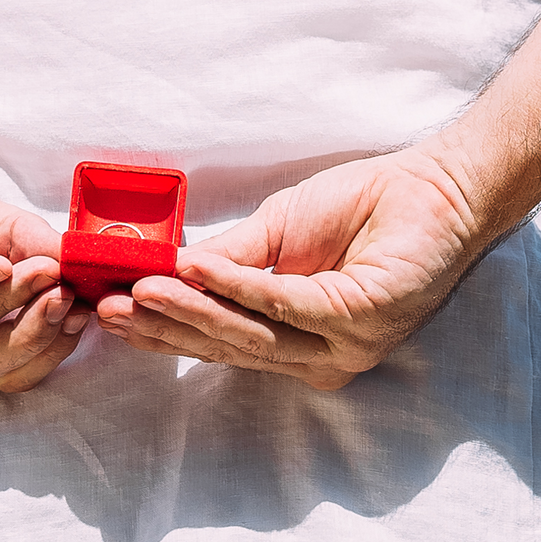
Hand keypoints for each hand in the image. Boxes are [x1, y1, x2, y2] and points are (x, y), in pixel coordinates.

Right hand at [96, 146, 481, 389]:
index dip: (165, 330)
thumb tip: (162, 273)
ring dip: (192, 311)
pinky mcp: (362, 319)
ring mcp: (344, 345)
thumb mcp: (276, 232)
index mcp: (298, 342)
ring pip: (253, 335)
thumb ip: (227, 260)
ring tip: (142, 290)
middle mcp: (320, 357)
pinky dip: (239, 286)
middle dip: (166, 328)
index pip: (222, 343)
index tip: (107, 313)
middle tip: (109, 311)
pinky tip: (197, 270)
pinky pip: (288, 305)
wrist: (433, 184)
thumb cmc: (361, 206)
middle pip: (230, 347)